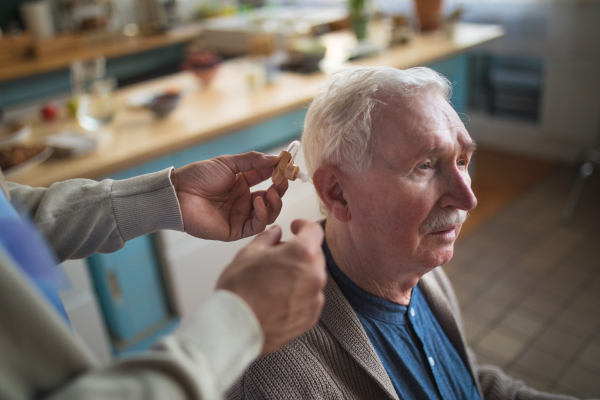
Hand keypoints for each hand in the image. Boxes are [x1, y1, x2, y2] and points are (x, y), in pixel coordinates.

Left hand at [171, 151, 287, 240]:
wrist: (178, 193)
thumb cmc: (199, 176)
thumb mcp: (228, 163)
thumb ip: (253, 161)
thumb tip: (277, 158)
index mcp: (242, 184)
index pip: (268, 180)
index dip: (279, 174)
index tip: (288, 168)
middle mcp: (243, 201)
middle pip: (271, 199)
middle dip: (279, 190)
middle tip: (283, 181)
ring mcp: (240, 216)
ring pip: (268, 214)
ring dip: (274, 203)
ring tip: (270, 192)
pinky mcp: (235, 230)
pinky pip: (256, 226)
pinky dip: (262, 214)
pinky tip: (258, 202)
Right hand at [216, 219, 326, 355]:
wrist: (236, 328)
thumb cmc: (239, 290)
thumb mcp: (249, 253)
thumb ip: (268, 238)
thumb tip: (276, 232)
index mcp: (302, 253)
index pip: (314, 230)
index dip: (303, 225)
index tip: (296, 227)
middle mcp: (315, 275)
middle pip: (314, 255)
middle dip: (299, 252)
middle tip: (277, 256)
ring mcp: (315, 298)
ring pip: (312, 277)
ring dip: (299, 274)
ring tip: (273, 280)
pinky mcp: (311, 317)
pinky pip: (309, 298)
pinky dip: (298, 294)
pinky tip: (278, 297)